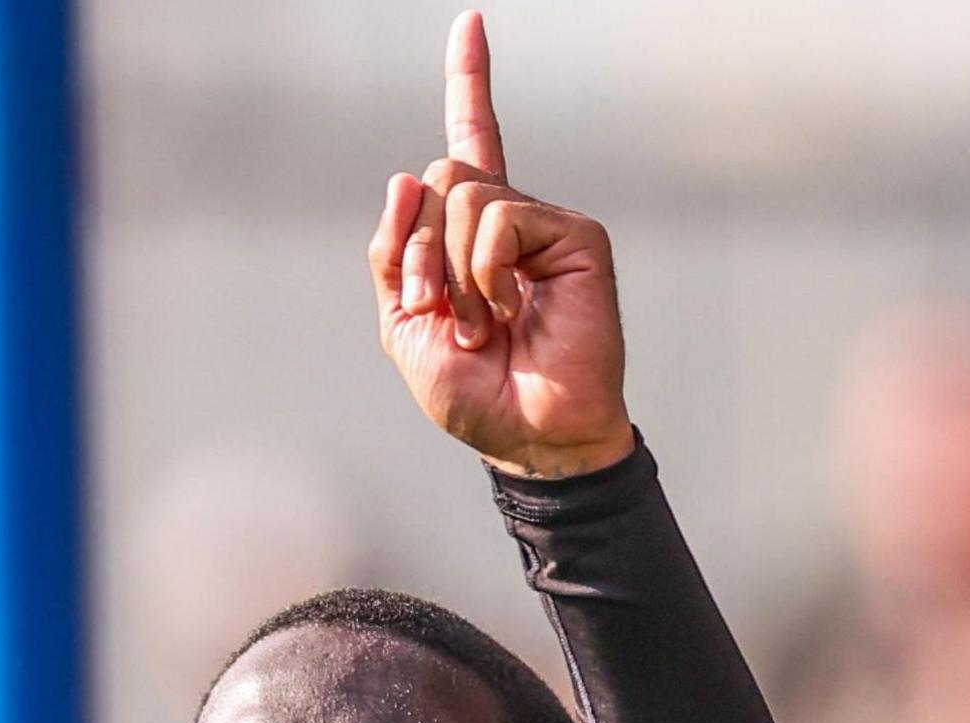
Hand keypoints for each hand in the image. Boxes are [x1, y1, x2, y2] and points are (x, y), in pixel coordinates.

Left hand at [365, 12, 631, 477]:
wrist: (527, 435)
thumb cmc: (474, 390)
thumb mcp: (405, 324)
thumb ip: (395, 253)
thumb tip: (408, 175)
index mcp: (468, 235)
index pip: (470, 143)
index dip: (471, 82)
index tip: (471, 22)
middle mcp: (509, 218)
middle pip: (440, 177)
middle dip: (419, 249)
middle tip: (441, 310)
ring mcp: (543, 223)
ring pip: (464, 195)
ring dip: (452, 270)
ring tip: (481, 323)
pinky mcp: (575, 234)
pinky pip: (498, 219)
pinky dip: (485, 270)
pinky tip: (509, 310)